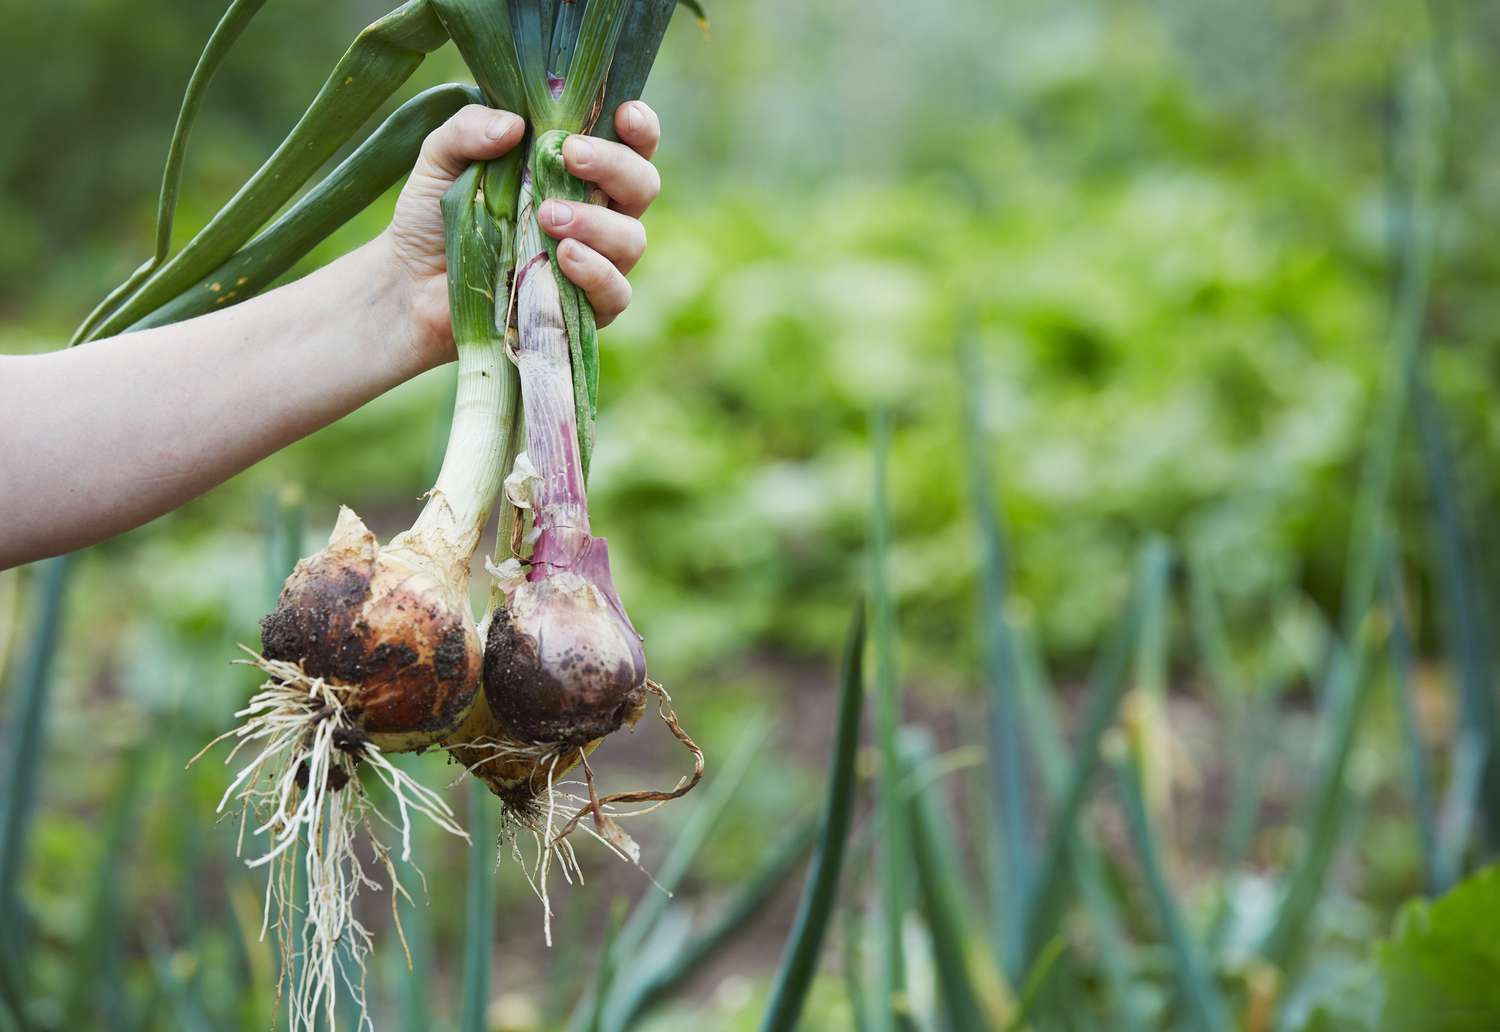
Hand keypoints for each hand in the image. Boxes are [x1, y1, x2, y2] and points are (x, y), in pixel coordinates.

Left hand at [383, 101, 663, 366]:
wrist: (410, 285)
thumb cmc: (434, 218)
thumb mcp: (440, 159)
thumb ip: (468, 130)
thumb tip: (514, 125)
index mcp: (576, 173)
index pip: (630, 146)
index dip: (639, 129)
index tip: (624, 115)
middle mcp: (597, 215)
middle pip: (643, 186)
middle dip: (616, 166)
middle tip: (570, 156)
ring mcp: (595, 263)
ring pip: (633, 239)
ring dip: (599, 223)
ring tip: (548, 216)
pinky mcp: (583, 310)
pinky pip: (616, 292)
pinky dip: (596, 273)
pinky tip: (563, 258)